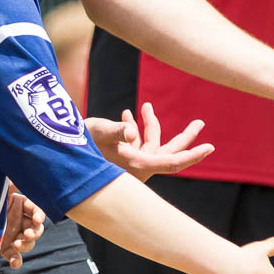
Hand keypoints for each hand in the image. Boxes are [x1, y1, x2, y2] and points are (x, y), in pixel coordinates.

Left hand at [0, 185, 44, 268]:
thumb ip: (9, 182)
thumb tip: (20, 174)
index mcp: (19, 204)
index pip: (35, 209)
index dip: (39, 215)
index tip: (37, 219)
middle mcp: (19, 220)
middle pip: (36, 228)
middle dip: (34, 232)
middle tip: (27, 234)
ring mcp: (13, 234)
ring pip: (28, 242)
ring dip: (26, 244)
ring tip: (17, 245)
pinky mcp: (5, 248)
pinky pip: (15, 257)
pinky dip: (17, 261)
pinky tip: (15, 264)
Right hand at [87, 106, 213, 181]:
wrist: (64, 152)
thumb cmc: (82, 143)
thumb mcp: (99, 132)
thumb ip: (117, 130)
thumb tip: (130, 131)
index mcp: (138, 165)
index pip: (172, 162)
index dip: (192, 155)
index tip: (210, 147)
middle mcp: (139, 167)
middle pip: (169, 152)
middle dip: (184, 136)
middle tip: (200, 122)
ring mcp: (132, 162)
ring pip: (153, 144)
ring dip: (151, 125)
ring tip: (145, 107)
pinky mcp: (124, 157)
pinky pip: (137, 143)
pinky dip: (135, 129)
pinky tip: (127, 115)